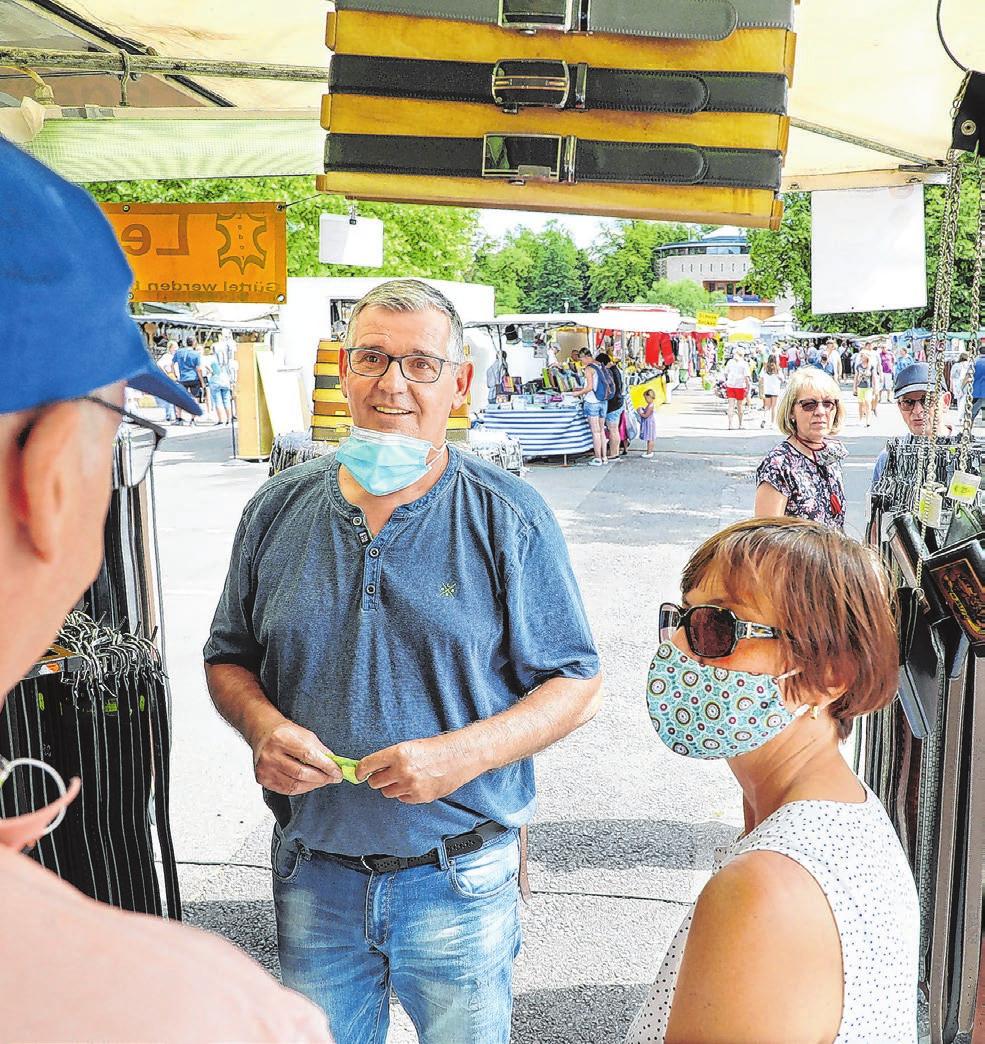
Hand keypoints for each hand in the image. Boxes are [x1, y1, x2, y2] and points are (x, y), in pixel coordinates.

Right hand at [251, 720, 342, 794]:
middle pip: (301, 773)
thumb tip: (335, 765)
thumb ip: (320, 750)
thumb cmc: (285, 733)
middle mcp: (270, 754)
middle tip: (333, 778)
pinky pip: (287, 790)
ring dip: (313, 785)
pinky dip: (302, 788)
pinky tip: (310, 784)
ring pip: (295, 785)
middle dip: (322, 778)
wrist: (263, 733)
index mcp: (282, 738)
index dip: (326, 766)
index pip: (308, 755)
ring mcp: (265, 768)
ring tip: (323, 781)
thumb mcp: (305, 735)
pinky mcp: (263, 779)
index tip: (338, 772)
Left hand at [358, 735, 477, 803]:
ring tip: (405, 777)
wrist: (460, 756)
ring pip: (387, 792)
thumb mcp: (410, 746)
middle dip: (377, 779)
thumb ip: (390, 758)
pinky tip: (416, 783)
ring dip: (392, 786)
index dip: (360, 770)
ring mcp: (411, 785)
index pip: (368, 765)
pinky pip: (402, 799)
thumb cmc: (436, 748)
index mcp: (398, 753)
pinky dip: (405, 793)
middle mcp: (402, 770)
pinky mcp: (419, 796)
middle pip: (375, 782)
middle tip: (385, 774)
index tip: (358, 773)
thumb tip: (371, 769)